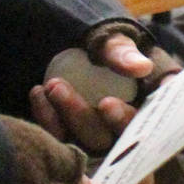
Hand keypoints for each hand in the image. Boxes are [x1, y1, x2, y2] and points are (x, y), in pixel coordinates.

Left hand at [31, 34, 178, 183]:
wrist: (77, 46)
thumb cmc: (105, 44)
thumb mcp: (113, 40)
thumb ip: (123, 52)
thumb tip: (141, 67)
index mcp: (145, 108)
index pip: (139, 124)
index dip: (123, 119)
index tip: (106, 104)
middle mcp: (123, 129)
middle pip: (107, 139)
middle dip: (81, 116)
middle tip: (58, 87)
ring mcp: (96, 136)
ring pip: (81, 143)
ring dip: (61, 118)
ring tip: (48, 87)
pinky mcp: (72, 138)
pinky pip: (60, 140)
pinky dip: (47, 119)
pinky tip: (38, 94)